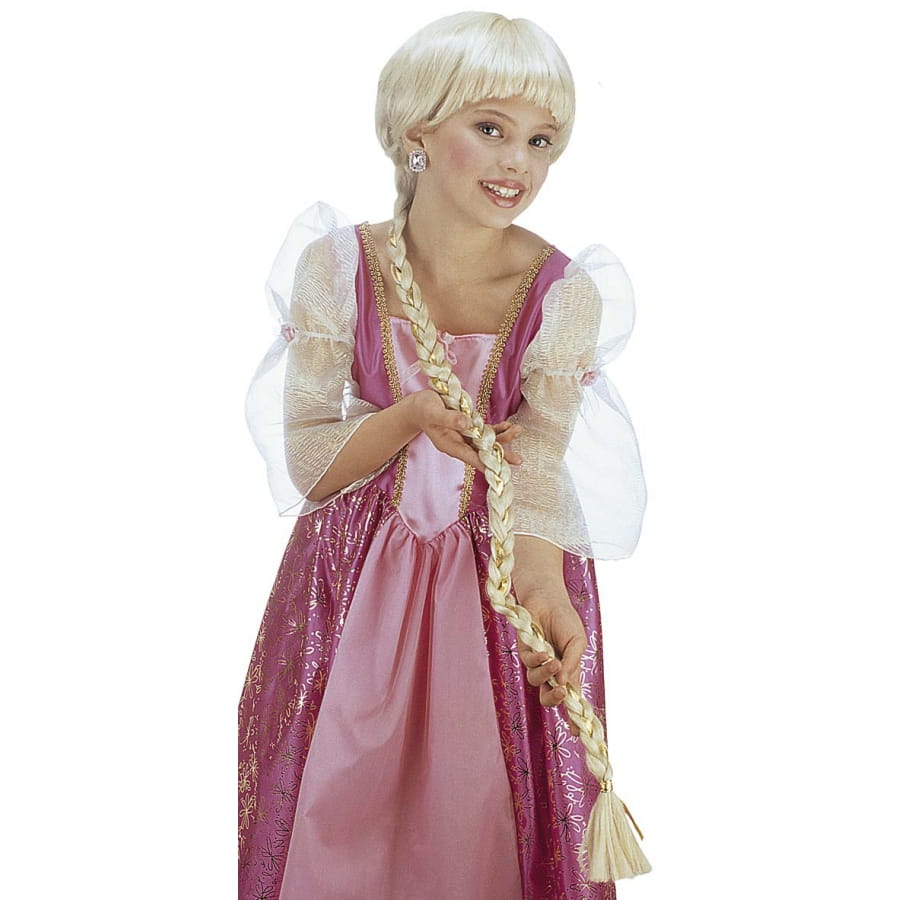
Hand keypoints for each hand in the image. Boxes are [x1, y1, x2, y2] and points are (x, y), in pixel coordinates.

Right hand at [408, 389, 522, 471]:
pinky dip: (497, 428)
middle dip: (501, 455)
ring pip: (487, 442)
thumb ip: (449, 419)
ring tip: (518, 431)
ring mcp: (466, 436)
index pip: (470, 457)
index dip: (485, 463)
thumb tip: (467, 424)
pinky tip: (508, 425)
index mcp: (449, 445)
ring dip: (503, 438)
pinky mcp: (470, 426)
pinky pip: (486, 431)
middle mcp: (459, 444)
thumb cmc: (423, 409)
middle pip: (483, 452)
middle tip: (518, 460)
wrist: (419, 406)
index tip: (499, 470)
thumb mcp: (432, 412)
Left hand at [516, 593, 586, 733]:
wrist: (548, 598)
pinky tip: (545, 652)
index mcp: (567, 671)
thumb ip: (572, 664)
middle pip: (548, 697)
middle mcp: (551, 671)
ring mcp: (537, 662)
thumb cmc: (565, 620)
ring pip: (537, 682)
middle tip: (561, 693)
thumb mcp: (577, 642)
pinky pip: (528, 663)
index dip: (573, 716)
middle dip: (554, 700)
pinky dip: (537, 661)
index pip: (570, 697)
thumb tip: (565, 684)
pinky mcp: (524, 651)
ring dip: (546, 675)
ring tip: (554, 662)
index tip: (578, 732)